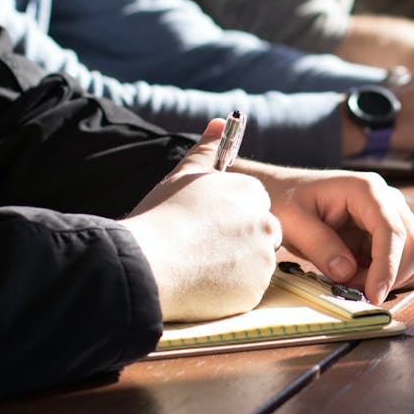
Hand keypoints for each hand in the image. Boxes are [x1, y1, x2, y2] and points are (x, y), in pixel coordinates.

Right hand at [122, 119, 281, 321]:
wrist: (147, 264)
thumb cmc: (162, 216)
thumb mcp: (183, 175)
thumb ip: (207, 149)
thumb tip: (219, 122)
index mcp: (251, 193)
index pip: (254, 205)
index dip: (230, 217)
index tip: (207, 226)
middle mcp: (265, 223)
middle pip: (261, 234)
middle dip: (239, 242)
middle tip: (203, 249)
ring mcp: (263, 259)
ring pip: (255, 263)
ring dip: (235, 266)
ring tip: (198, 266)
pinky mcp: (256, 290)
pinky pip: (248, 290)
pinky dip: (230, 290)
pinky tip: (202, 284)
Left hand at [249, 168, 413, 304]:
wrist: (284, 193)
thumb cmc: (286, 200)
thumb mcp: (292, 221)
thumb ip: (319, 245)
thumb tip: (347, 272)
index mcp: (367, 190)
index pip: (391, 230)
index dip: (387, 266)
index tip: (374, 295)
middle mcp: (387, 200)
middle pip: (412, 245)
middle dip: (388, 276)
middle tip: (351, 290)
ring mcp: (391, 216)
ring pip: (411, 256)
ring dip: (387, 278)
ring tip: (349, 280)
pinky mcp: (386, 234)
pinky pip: (402, 262)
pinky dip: (387, 277)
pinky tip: (360, 278)